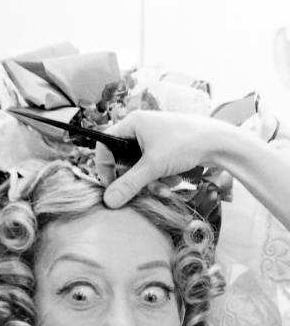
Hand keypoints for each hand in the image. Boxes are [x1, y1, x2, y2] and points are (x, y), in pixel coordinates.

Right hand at [95, 110, 229, 207]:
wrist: (220, 141)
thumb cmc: (185, 144)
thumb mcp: (153, 167)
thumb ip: (129, 185)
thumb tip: (108, 201)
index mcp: (132, 123)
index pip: (105, 145)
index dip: (105, 167)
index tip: (111, 185)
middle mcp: (141, 128)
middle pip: (123, 160)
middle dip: (135, 179)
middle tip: (143, 190)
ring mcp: (154, 138)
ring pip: (140, 168)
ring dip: (150, 182)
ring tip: (164, 188)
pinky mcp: (166, 149)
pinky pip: (153, 168)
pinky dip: (161, 178)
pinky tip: (174, 181)